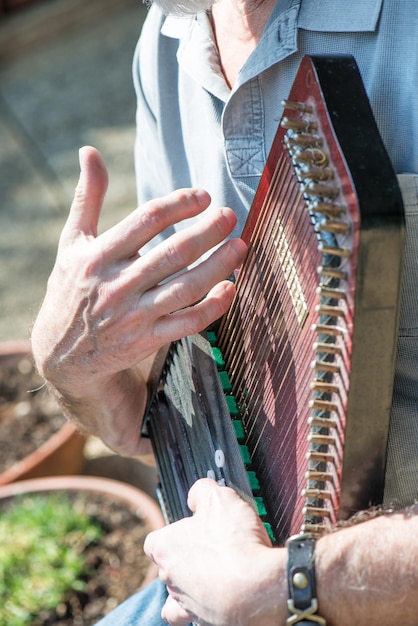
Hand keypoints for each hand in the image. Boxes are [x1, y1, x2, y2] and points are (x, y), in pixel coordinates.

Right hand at [31, 146, 246, 451]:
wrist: (63, 355)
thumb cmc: (72, 289)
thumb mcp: (72, 243)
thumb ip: (87, 199)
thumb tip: (89, 152)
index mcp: (99, 256)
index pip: (147, 220)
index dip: (180, 205)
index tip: (204, 196)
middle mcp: (117, 285)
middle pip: (172, 253)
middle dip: (207, 233)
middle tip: (230, 216)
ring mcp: (135, 315)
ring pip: (185, 288)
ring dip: (218, 266)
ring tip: (240, 246)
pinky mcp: (148, 339)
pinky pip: (187, 323)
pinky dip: (212, 307)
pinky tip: (231, 289)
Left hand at [144, 479, 285, 625]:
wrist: (259, 589)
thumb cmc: (235, 544)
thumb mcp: (219, 498)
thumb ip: (202, 490)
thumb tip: (197, 493)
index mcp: (165, 547)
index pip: (155, 541)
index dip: (174, 533)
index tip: (192, 528)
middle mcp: (169, 578)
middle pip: (171, 564)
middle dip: (190, 555)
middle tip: (216, 545)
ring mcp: (185, 603)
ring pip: (182, 591)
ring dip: (197, 581)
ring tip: (221, 572)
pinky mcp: (205, 621)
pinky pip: (195, 615)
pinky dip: (204, 606)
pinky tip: (219, 597)